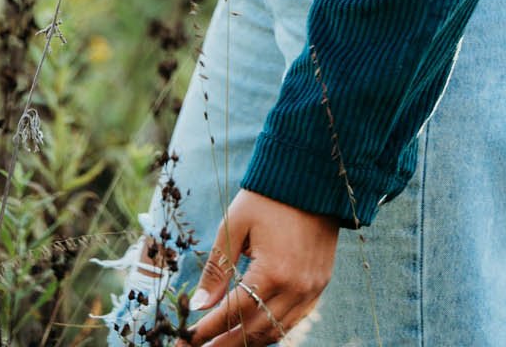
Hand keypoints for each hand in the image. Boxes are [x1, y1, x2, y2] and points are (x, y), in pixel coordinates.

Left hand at [185, 187, 339, 344]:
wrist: (313, 176)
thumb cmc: (269, 197)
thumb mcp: (235, 225)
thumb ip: (217, 267)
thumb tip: (199, 304)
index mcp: (272, 271)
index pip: (232, 313)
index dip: (206, 330)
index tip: (185, 340)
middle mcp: (295, 288)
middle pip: (253, 332)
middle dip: (223, 344)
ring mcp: (311, 290)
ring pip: (274, 332)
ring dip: (246, 343)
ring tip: (221, 345)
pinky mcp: (320, 286)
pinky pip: (293, 321)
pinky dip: (271, 331)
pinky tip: (252, 333)